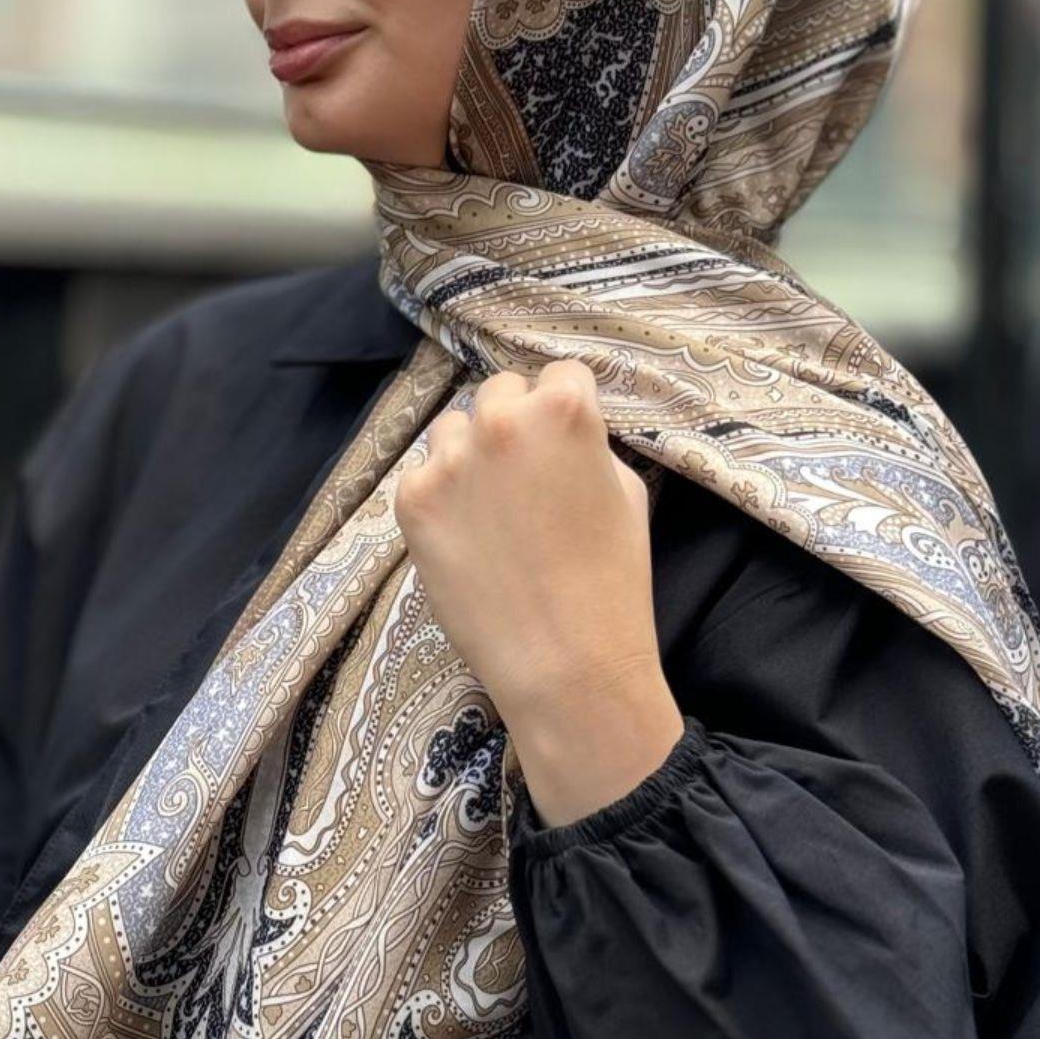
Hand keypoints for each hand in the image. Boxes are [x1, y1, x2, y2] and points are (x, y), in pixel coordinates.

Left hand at [393, 360, 685, 826]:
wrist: (564, 664)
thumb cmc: (613, 582)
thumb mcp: (626, 494)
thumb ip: (587, 446)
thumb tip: (558, 433)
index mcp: (564, 410)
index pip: (560, 374)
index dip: (568, 409)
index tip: (567, 445)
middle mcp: (501, 420)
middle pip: (500, 392)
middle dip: (514, 423)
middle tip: (527, 477)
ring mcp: (449, 459)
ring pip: (453, 429)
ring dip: (470, 454)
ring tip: (492, 510)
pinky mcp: (413, 499)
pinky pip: (424, 474)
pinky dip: (442, 496)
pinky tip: (467, 537)